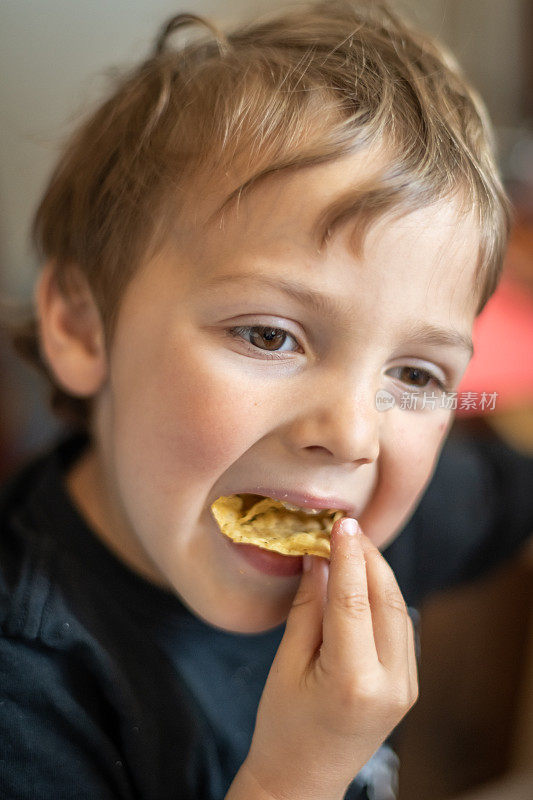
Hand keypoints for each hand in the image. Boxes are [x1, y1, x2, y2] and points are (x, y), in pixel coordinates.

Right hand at [230, 517, 417, 799]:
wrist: (303, 780)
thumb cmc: (282, 727)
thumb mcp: (286, 664)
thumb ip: (308, 608)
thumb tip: (319, 559)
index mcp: (352, 680)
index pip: (355, 600)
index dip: (348, 555)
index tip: (341, 522)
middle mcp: (390, 683)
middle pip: (386, 599)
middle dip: (368, 557)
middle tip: (345, 528)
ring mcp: (406, 687)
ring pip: (399, 610)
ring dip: (378, 574)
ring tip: (352, 548)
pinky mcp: (408, 686)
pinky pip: (401, 627)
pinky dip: (385, 598)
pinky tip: (365, 581)